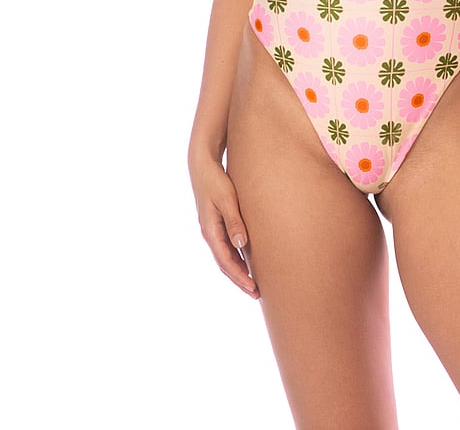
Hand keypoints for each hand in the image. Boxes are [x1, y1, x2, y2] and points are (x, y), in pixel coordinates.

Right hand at [190, 155, 258, 297]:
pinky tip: (247, 261)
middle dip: (240, 280)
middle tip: (257, 294)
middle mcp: (210, 234)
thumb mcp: (227, 199)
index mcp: (210, 231)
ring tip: (253, 283)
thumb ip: (234, 221)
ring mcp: (212, 230)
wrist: (202, 165)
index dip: (240, 277)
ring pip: (226, 257)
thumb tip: (241, 244)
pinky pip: (227, 247)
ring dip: (238, 271)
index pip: (226, 262)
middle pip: (225, 264)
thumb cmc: (216, 180)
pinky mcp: (217, 223)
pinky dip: (236, 258)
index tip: (253, 288)